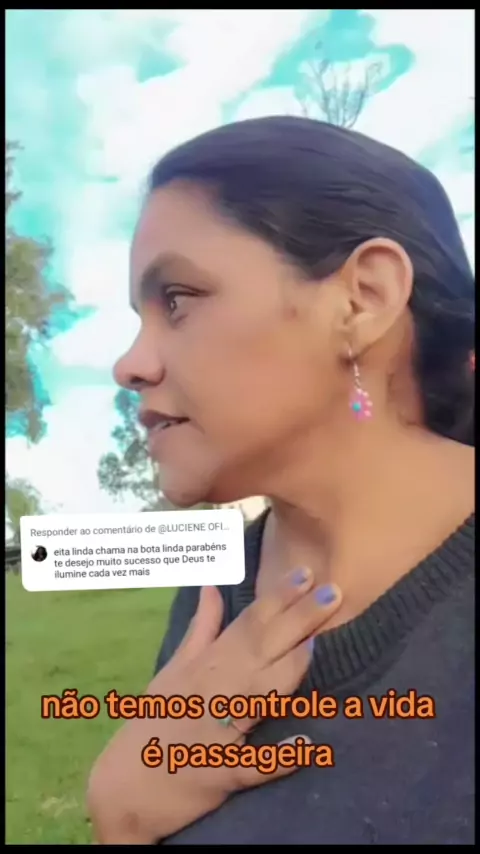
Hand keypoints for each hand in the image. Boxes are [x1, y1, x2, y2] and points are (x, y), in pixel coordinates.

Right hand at [87, 568, 340, 843]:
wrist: (126, 787)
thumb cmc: (155, 721)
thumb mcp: (174, 670)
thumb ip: (201, 630)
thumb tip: (212, 587)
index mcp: (204, 666)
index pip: (247, 625)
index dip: (278, 599)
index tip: (306, 574)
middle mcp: (212, 691)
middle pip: (260, 650)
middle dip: (296, 621)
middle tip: (332, 593)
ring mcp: (216, 732)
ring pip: (257, 696)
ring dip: (287, 671)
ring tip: (315, 644)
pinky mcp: (222, 774)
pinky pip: (252, 767)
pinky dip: (276, 758)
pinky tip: (304, 745)